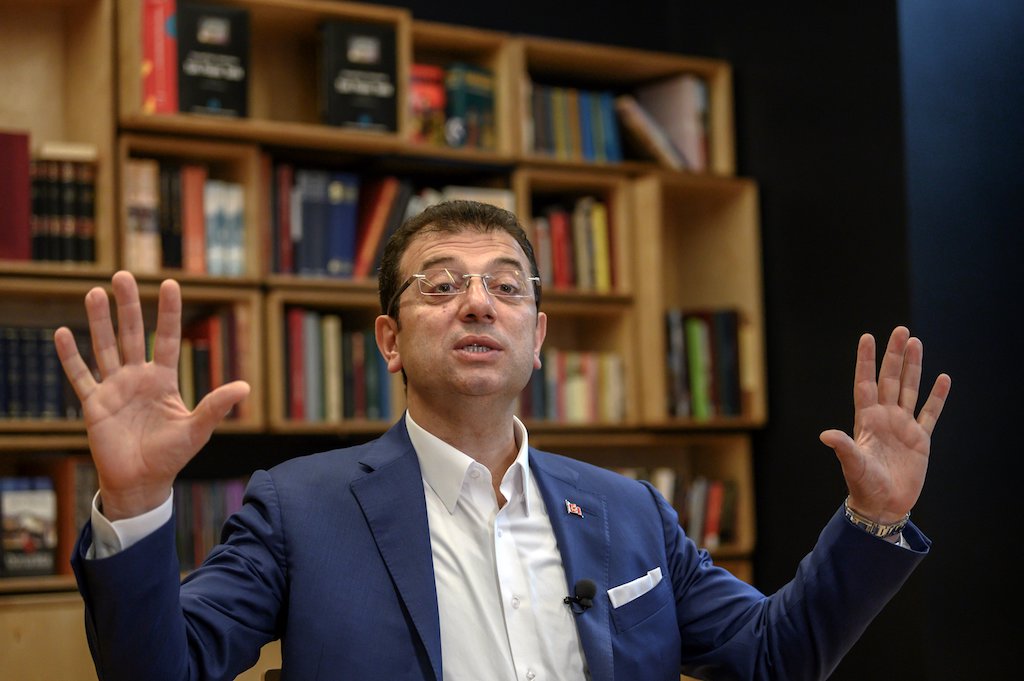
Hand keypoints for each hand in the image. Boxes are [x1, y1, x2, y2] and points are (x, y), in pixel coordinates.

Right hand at [53, 271, 249, 520]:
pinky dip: (71, 356)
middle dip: (128, 306)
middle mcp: (137, 378)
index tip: (172, 284)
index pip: (166, 338)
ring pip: (105, 347)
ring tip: (95, 292)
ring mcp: (114, 389)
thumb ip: (216, 407)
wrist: (142, 482)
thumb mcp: (197, 430)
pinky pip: (80, 376)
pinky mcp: (94, 405)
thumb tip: (245, 386)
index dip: (169, 312)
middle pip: (131, 334)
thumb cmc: (171, 456)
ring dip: (99, 321)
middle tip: (123, 275)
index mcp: (163, 380)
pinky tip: (63, 333)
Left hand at [819, 326, 950, 523]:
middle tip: (901, 330)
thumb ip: (843, 447)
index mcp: (866, 420)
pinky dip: (936, 397)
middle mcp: (884, 417)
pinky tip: (942, 379)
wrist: (882, 505)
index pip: (865, 382)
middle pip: (890, 379)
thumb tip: (825, 435)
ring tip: (917, 343)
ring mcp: (902, 426)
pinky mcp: (920, 439)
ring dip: (914, 367)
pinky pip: (930, 413)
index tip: (867, 337)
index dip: (866, 361)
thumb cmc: (863, 486)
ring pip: (909, 389)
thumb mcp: (852, 464)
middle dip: (895, 355)